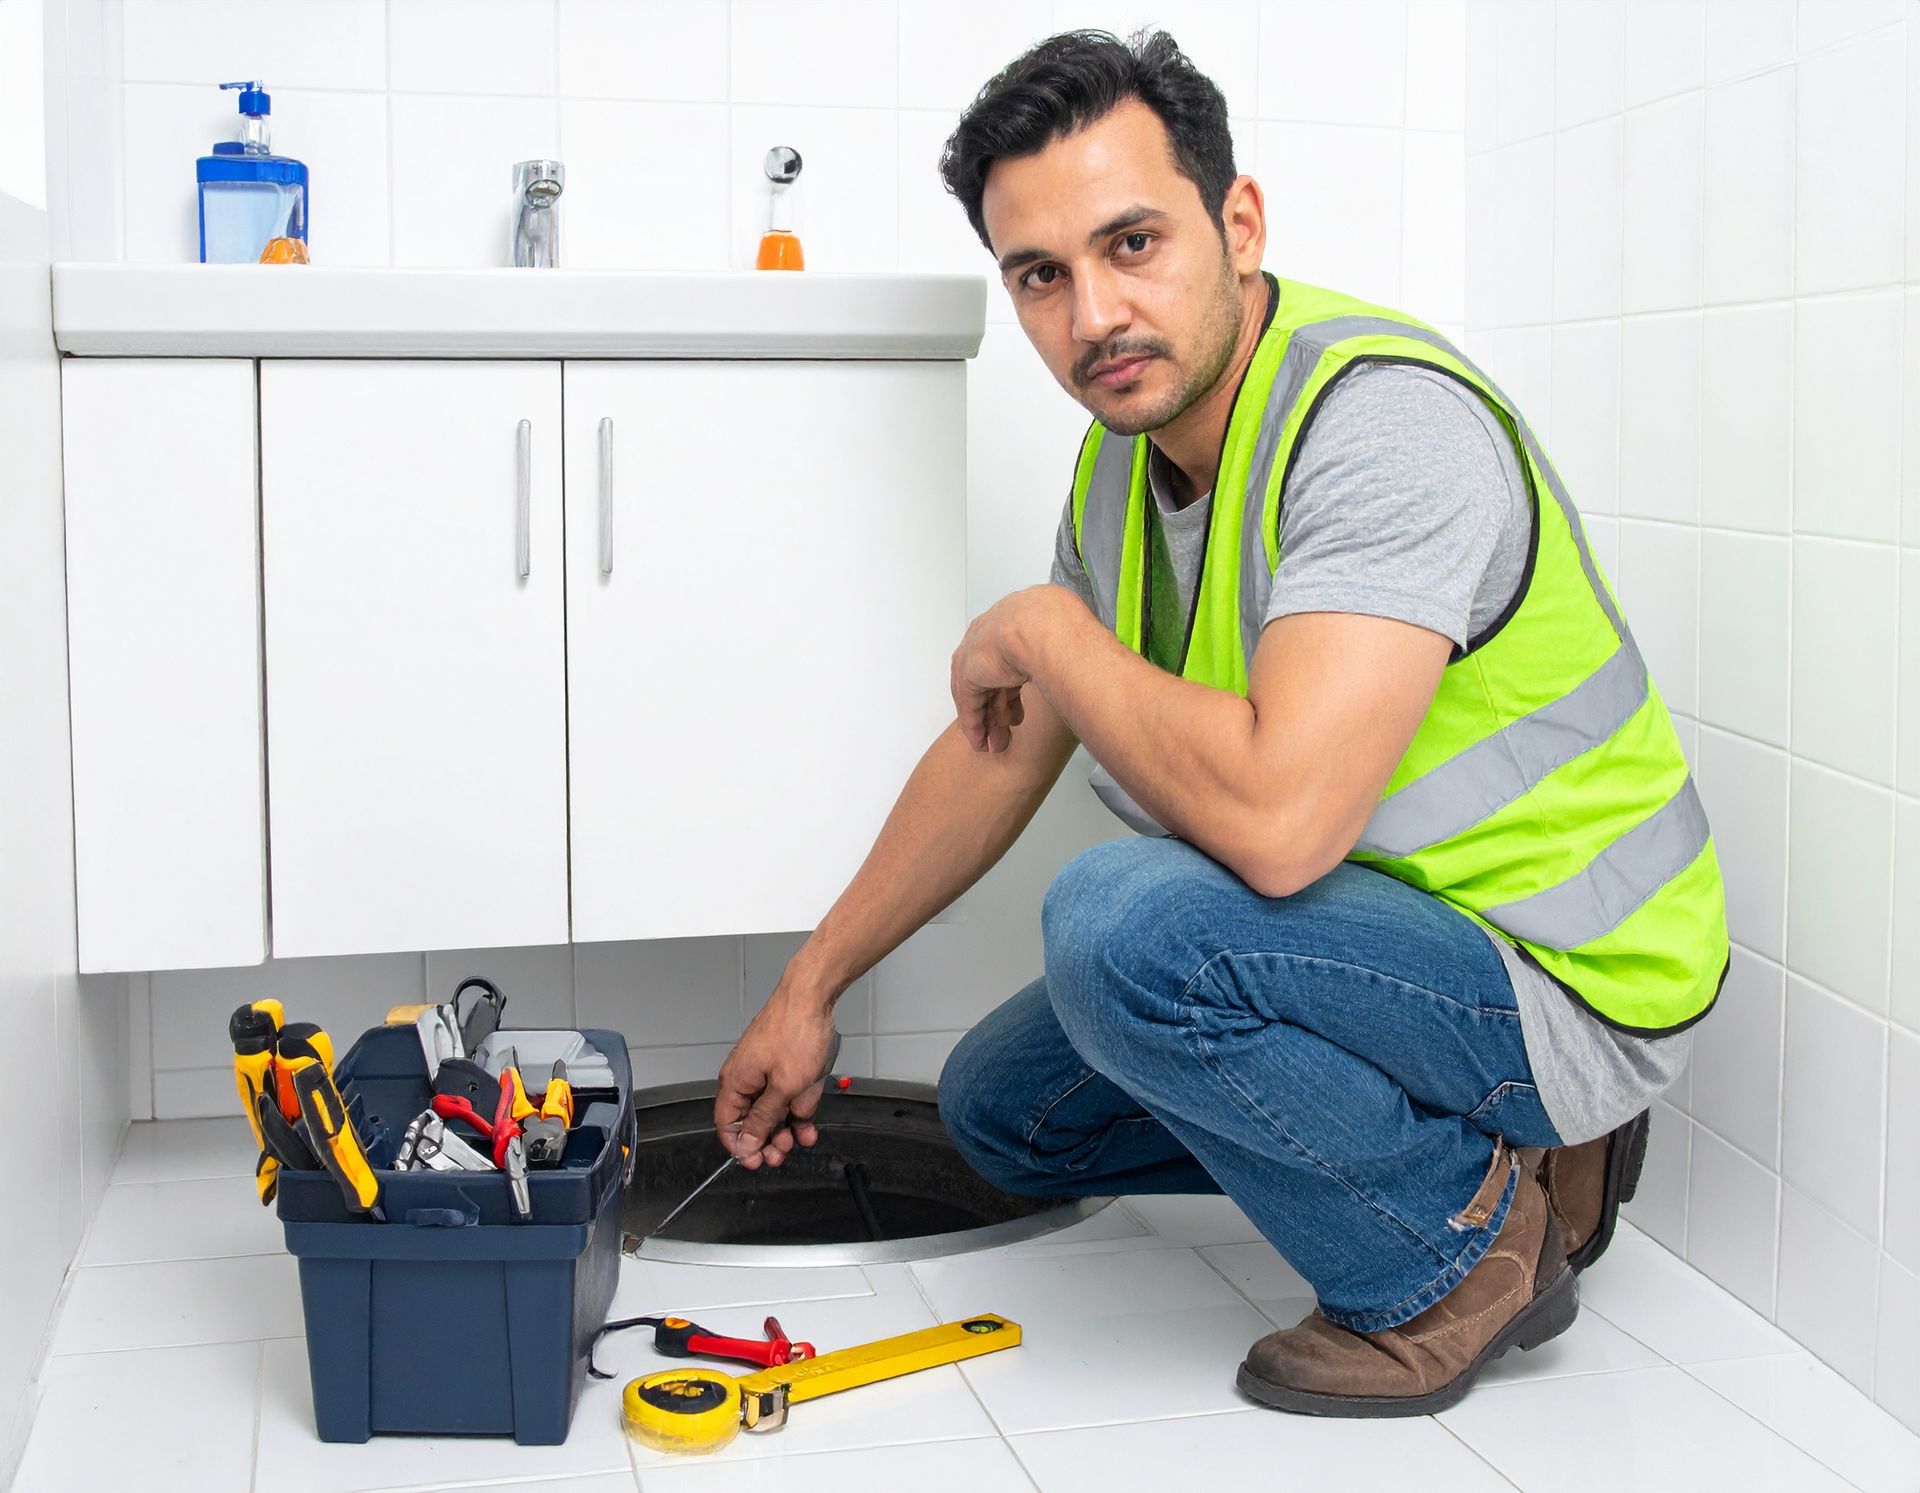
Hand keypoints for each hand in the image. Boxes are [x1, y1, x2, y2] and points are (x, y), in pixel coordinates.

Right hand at [713, 987, 836, 1169]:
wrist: (814, 996)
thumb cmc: (795, 1032)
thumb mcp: (783, 1087)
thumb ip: (764, 1118)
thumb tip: (747, 1143)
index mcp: (736, 1082)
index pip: (727, 1124)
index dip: (741, 1146)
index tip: (757, 1161)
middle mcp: (747, 1077)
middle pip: (750, 1120)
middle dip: (767, 1140)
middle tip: (781, 1154)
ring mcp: (767, 1070)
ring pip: (773, 1109)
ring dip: (786, 1127)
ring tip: (800, 1139)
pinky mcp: (786, 1065)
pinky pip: (788, 1095)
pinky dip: (799, 1110)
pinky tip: (809, 1126)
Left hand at [951, 588, 1054, 752]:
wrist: (1040, 626)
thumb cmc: (1058, 625)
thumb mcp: (1057, 640)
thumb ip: (1056, 652)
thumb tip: (1078, 661)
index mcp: (1007, 626)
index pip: (1003, 667)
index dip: (1009, 694)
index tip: (1016, 714)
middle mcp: (986, 640)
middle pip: (989, 684)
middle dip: (997, 712)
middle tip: (1004, 736)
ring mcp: (974, 655)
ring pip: (979, 697)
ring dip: (988, 724)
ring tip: (996, 746)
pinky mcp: (967, 673)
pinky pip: (969, 705)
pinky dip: (974, 726)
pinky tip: (980, 743)